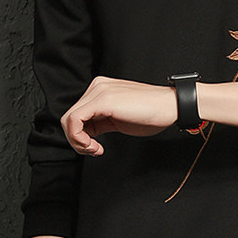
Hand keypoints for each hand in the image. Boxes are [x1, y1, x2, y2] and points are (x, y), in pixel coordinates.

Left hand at [61, 76, 177, 155]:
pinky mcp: (102, 101)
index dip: (80, 136)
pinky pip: (75, 120)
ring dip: (78, 141)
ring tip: (94, 149)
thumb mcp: (119, 119)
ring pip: (68, 119)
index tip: (94, 147)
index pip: (77, 114)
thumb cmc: (152, 114)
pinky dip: (79, 138)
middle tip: (93, 150)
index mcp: (101, 89)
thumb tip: (86, 134)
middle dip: (77, 140)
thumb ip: (101, 122)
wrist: (169, 107)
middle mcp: (97, 87)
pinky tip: (95, 146)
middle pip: (69, 117)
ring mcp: (99, 92)